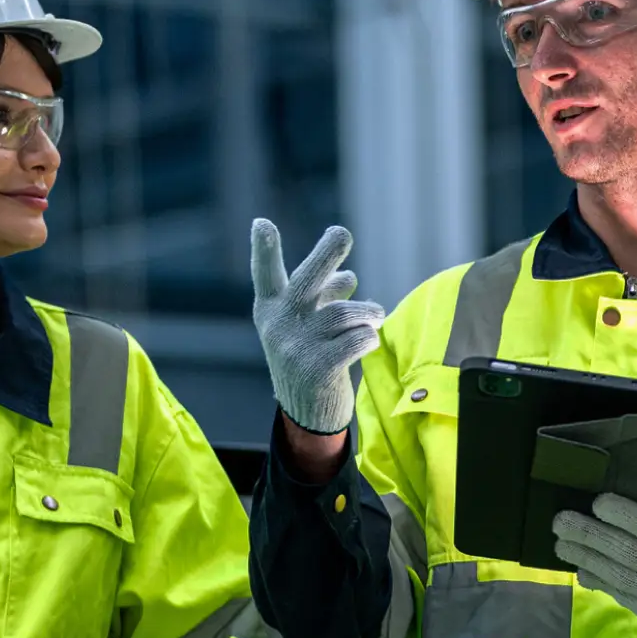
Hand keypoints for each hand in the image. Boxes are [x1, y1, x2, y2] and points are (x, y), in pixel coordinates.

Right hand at [251, 220, 385, 434]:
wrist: (306, 414)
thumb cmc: (310, 356)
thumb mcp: (308, 324)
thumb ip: (324, 298)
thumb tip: (348, 275)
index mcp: (270, 310)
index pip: (265, 275)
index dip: (264, 249)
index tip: (261, 223)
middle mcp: (278, 326)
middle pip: (306, 280)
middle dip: (325, 252)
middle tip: (341, 232)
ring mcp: (295, 348)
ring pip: (344, 313)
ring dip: (368, 313)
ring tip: (375, 316)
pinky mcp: (317, 370)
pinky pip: (357, 340)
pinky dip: (369, 337)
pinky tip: (368, 341)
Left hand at [554, 496, 636, 637]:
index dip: (619, 513)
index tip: (598, 501)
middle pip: (621, 550)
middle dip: (587, 534)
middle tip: (561, 520)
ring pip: (613, 575)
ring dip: (583, 557)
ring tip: (561, 543)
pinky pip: (620, 595)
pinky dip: (599, 580)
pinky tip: (582, 569)